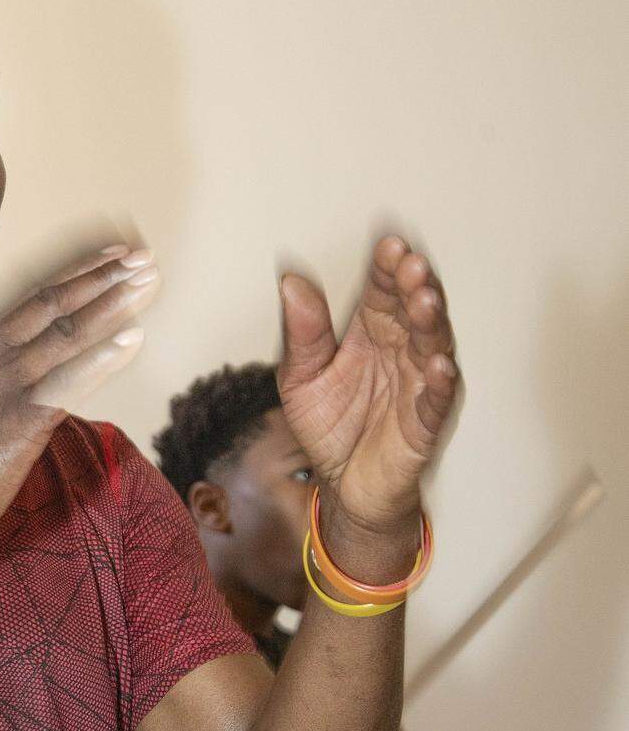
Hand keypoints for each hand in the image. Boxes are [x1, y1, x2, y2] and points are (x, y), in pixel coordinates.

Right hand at [0, 245, 159, 563]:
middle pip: (51, 307)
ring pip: (63, 336)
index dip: (74, 276)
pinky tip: (131, 339)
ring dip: (111, 305)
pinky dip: (100, 359)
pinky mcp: (13, 426)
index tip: (109, 257)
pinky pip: (64, 385)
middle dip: (100, 278)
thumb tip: (9, 384)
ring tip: (147, 279)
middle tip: (141, 256)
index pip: (29, 303)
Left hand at [276, 235, 459, 535]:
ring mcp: (418, 383)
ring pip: (432, 345)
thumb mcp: (301, 377)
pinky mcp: (425, 422)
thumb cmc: (330, 427)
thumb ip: (302, 333)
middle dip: (414, 285)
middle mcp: (400, 350)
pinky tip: (438, 365)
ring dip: (431, 322)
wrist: (343, 485)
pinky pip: (437, 399)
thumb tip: (290, 282)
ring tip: (425, 301)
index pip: (383, 290)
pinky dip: (440, 382)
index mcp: (370, 332)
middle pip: (413, 309)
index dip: (387, 267)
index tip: (387, 245)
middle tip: (410, 264)